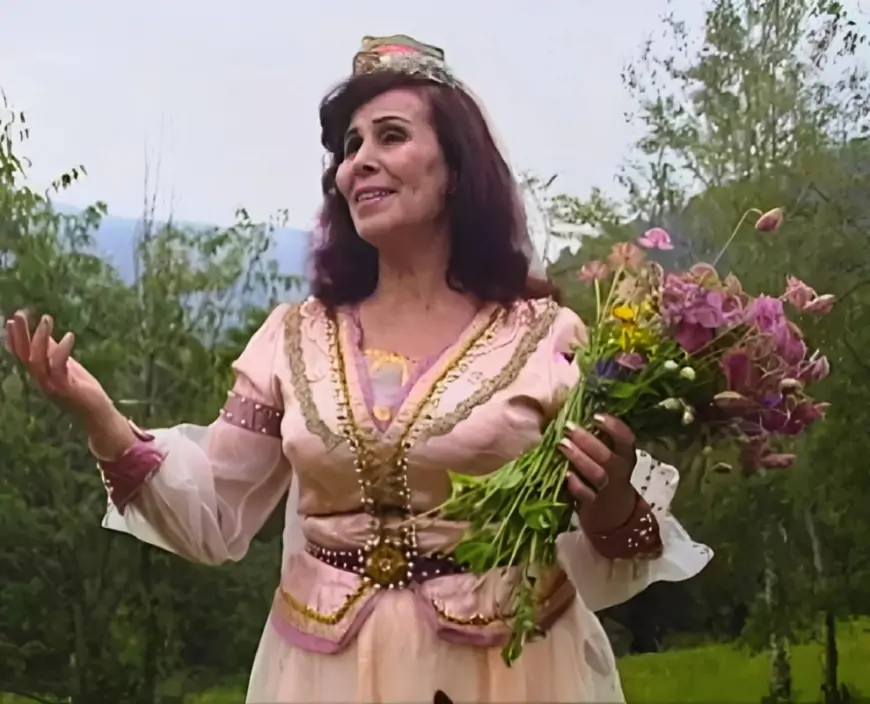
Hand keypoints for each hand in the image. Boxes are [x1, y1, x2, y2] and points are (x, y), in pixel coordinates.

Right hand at [4, 311, 111, 417]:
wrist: (97, 414)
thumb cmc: (82, 390)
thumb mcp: (66, 366)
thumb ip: (53, 352)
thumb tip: (42, 334)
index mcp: (40, 374)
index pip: (21, 355)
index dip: (14, 339)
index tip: (12, 320)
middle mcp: (41, 380)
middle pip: (24, 355)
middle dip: (20, 335)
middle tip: (19, 314)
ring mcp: (51, 385)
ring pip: (37, 360)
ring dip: (39, 339)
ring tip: (46, 318)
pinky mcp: (66, 389)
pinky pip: (58, 368)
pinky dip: (61, 351)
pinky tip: (69, 336)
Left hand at [558, 413, 637, 530]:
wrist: (612, 512)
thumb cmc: (604, 472)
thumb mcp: (606, 454)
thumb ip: (595, 437)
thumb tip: (570, 409)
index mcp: (625, 455)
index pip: (626, 439)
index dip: (614, 427)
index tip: (596, 416)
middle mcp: (619, 471)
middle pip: (608, 456)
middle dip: (588, 441)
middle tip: (569, 428)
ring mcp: (606, 488)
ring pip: (598, 474)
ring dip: (579, 458)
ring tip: (561, 444)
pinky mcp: (593, 503)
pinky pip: (585, 494)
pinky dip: (576, 484)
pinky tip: (565, 473)